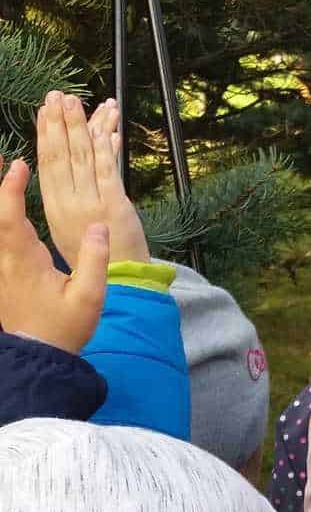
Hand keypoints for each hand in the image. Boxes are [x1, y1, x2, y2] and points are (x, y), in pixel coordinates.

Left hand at [0, 157, 107, 351]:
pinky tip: (9, 201)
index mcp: (23, 263)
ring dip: (1, 198)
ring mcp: (2, 265)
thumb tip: (99, 225)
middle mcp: (6, 260)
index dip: (11, 190)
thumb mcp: (89, 297)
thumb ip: (94, 260)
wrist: (40, 355)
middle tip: (2, 155)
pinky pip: (1, 234)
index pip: (11, 219)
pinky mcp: (5, 270)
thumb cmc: (64, 329)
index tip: (19, 165)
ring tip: (7, 169)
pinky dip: (4, 213)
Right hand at [37, 92, 148, 264]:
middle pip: (61, 155)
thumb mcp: (68, 222)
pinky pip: (109, 169)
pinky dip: (106, 147)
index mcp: (54, 206)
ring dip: (80, 126)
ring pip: (83, 157)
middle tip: (57, 96)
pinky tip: (105, 127)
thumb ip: (67, 190)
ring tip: (75, 102)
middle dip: (59, 123)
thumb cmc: (95, 250)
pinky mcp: (115, 205)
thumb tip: (65, 158)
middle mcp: (69, 202)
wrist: (121, 278)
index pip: (46, 163)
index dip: (45, 134)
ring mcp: (92, 202)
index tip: (43, 110)